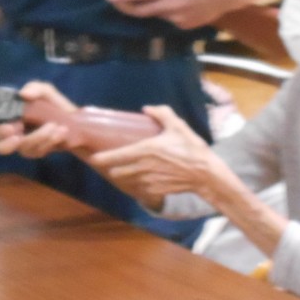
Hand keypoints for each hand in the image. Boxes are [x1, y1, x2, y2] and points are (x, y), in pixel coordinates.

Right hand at [0, 81, 77, 158]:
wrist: (73, 120)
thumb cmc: (52, 104)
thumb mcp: (45, 91)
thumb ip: (35, 87)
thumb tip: (23, 94)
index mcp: (7, 117)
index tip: (10, 128)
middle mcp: (11, 133)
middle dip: (8, 144)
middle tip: (19, 137)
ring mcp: (24, 145)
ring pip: (24, 148)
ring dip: (39, 137)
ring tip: (55, 126)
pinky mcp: (37, 152)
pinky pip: (39, 151)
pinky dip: (50, 141)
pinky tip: (61, 132)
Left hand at [89, 105, 217, 201]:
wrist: (205, 174)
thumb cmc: (191, 148)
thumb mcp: (178, 126)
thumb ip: (162, 113)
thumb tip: (147, 108)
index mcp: (145, 150)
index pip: (116, 156)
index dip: (101, 158)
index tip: (93, 157)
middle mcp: (143, 167)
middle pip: (116, 172)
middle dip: (110, 168)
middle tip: (107, 163)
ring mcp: (148, 181)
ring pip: (126, 181)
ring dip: (122, 177)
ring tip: (120, 171)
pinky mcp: (155, 191)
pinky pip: (138, 189)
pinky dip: (135, 185)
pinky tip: (137, 180)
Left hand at [105, 0, 247, 29]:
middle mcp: (168, 6)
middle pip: (140, 11)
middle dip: (126, 7)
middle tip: (119, 3)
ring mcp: (176, 18)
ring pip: (156, 15)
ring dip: (152, 7)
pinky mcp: (184, 25)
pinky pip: (170, 19)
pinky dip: (168, 11)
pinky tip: (179, 3)